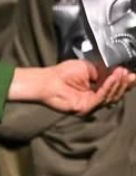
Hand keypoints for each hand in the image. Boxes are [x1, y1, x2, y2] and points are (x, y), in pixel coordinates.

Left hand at [8, 60, 135, 114]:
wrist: (47, 81)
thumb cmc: (62, 73)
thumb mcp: (88, 67)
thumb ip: (103, 70)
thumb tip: (117, 71)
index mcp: (96, 89)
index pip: (114, 87)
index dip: (124, 81)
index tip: (132, 74)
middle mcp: (95, 98)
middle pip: (115, 94)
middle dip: (123, 83)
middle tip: (128, 73)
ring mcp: (90, 105)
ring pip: (110, 97)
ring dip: (117, 84)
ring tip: (120, 73)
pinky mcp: (85, 108)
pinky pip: (100, 98)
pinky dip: (107, 88)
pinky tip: (111, 79)